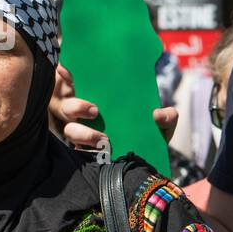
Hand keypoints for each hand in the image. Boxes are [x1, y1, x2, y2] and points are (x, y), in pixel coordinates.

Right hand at [51, 64, 177, 148]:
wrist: (152, 163)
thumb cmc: (151, 134)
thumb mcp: (162, 124)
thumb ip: (167, 117)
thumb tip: (159, 115)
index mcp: (97, 95)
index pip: (74, 79)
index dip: (65, 71)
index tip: (67, 68)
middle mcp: (84, 112)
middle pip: (65, 105)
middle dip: (75, 106)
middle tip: (95, 110)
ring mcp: (82, 132)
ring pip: (69, 129)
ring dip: (82, 132)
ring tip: (103, 138)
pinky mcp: (85, 153)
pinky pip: (77, 151)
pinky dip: (87, 150)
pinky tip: (100, 152)